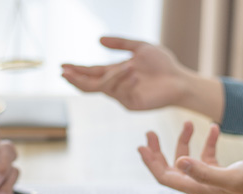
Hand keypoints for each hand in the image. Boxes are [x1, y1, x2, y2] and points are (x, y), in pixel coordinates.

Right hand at [61, 37, 224, 120]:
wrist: (179, 79)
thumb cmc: (162, 64)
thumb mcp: (140, 47)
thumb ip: (120, 44)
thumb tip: (98, 40)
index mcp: (115, 72)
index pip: (91, 72)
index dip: (76, 70)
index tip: (62, 67)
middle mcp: (116, 85)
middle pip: (90, 85)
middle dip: (77, 79)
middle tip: (65, 73)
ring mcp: (122, 96)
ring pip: (107, 87)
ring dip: (116, 76)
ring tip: (132, 67)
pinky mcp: (131, 104)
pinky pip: (121, 92)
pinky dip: (127, 82)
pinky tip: (136, 75)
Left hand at [138, 121, 242, 193]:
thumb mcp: (229, 176)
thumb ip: (203, 171)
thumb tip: (179, 161)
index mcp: (196, 188)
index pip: (164, 177)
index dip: (150, 163)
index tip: (141, 146)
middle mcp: (199, 185)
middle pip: (170, 168)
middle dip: (158, 151)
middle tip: (149, 134)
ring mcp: (209, 179)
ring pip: (187, 159)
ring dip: (184, 140)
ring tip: (188, 122)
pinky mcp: (220, 172)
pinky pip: (207, 155)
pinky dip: (208, 141)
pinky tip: (216, 127)